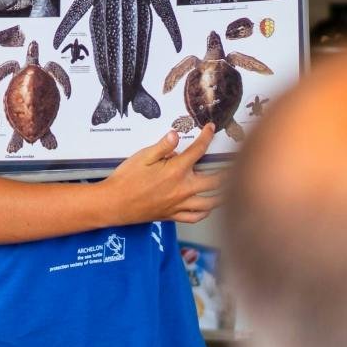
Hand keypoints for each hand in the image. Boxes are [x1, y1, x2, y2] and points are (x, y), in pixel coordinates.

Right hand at [98, 125, 220, 224]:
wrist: (113, 204)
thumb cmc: (125, 179)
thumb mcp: (142, 157)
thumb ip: (162, 146)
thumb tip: (176, 135)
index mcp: (175, 170)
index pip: (198, 150)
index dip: (207, 137)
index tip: (211, 129)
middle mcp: (182, 189)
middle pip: (215, 180)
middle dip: (227, 170)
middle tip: (233, 162)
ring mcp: (179, 204)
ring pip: (210, 203)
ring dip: (222, 194)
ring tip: (228, 187)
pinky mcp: (172, 215)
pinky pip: (195, 217)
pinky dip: (205, 212)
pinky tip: (207, 207)